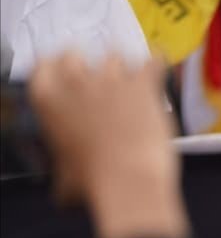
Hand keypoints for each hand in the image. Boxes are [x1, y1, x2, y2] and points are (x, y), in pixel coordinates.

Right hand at [29, 53, 186, 237]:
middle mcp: (75, 82)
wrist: (128, 180)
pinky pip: (153, 59)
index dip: (57, 70)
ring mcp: (110, 79)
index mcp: (47, 100)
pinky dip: (157, 62)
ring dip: (123, 68)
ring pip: (115, 56)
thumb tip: (67, 181)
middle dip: (88, 66)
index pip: (44, 66)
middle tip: (100, 82)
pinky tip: (159, 68)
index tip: (67, 76)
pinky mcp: (143, 83)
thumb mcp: (63, 176)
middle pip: (77, 54)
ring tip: (132, 83)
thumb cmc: (94, 183)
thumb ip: (64, 164)